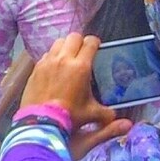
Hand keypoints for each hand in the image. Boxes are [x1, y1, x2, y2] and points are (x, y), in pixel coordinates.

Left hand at [21, 34, 131, 159]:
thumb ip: (108, 115)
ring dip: (65, 47)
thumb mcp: (92, 115)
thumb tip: (123, 123)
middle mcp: (63, 60)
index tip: (97, 48)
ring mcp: (47, 62)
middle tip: (83, 52)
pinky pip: (46, 55)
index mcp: (80, 66)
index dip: (95, 43)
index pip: (90, 42)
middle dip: (80, 42)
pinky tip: (55, 68)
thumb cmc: (68, 117)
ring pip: (58, 43)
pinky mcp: (35, 69)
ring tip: (69, 58)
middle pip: (73, 37)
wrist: (39, 123)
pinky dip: (52, 57)